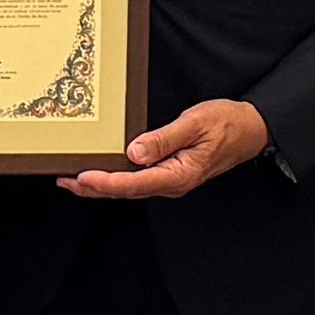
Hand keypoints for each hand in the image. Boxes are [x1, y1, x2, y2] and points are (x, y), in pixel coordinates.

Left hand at [65, 95, 269, 200]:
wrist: (250, 130)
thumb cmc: (226, 124)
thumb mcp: (194, 124)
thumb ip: (164, 139)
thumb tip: (134, 153)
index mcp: (178, 175)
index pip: (134, 183)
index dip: (105, 182)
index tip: (83, 176)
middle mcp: (171, 183)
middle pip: (126, 191)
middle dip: (93, 188)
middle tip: (64, 179)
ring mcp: (170, 180)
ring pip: (129, 187)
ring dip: (101, 185)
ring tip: (73, 178)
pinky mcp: (169, 173)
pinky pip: (138, 180)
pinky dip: (116, 178)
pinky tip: (103, 172)